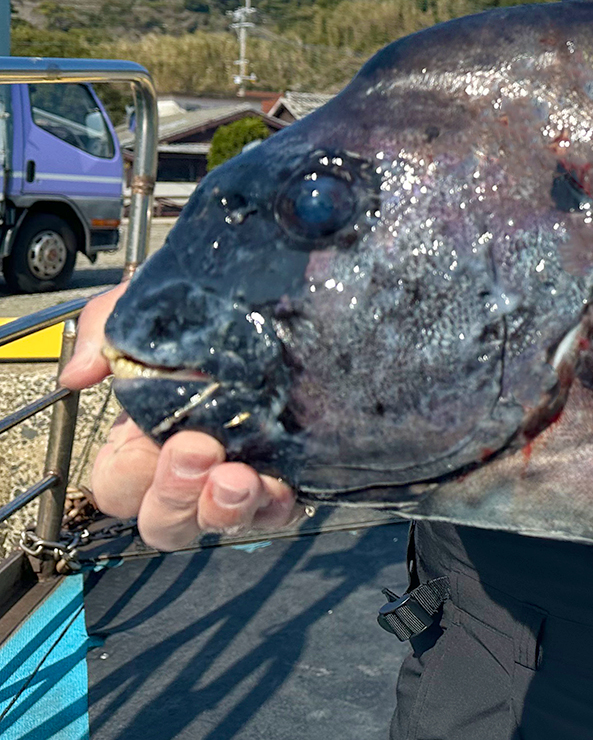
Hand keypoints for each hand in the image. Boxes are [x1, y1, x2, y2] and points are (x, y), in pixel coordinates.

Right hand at [62, 282, 300, 549]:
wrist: (293, 291)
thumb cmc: (213, 308)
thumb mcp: (152, 304)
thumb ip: (105, 331)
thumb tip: (77, 374)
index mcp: (141, 435)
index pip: (117, 486)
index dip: (131, 476)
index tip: (165, 437)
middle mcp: (187, 465)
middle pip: (162, 520)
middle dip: (176, 496)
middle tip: (202, 451)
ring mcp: (237, 476)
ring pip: (216, 522)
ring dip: (224, 509)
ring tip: (241, 477)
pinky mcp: (289, 477)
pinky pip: (276, 514)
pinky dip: (275, 507)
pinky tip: (282, 484)